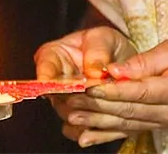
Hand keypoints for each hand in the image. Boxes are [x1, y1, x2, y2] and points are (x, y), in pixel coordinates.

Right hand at [35, 26, 136, 146]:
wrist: (123, 62)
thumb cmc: (108, 45)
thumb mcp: (104, 38)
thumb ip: (98, 49)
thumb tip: (95, 70)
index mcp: (54, 55)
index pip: (44, 66)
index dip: (45, 77)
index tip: (50, 86)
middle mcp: (56, 80)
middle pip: (54, 95)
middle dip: (71, 98)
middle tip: (90, 96)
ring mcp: (66, 101)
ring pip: (67, 113)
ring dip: (84, 113)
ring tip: (104, 108)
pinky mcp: (79, 117)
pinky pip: (78, 129)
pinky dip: (90, 130)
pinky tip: (103, 124)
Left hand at [61, 40, 167, 144]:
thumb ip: (146, 60)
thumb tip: (115, 69)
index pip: (139, 92)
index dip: (112, 89)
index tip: (88, 85)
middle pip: (128, 110)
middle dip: (96, 105)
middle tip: (70, 99)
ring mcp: (163, 123)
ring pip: (124, 123)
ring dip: (95, 120)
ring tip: (70, 115)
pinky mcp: (157, 127)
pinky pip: (127, 132)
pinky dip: (104, 135)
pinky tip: (84, 137)